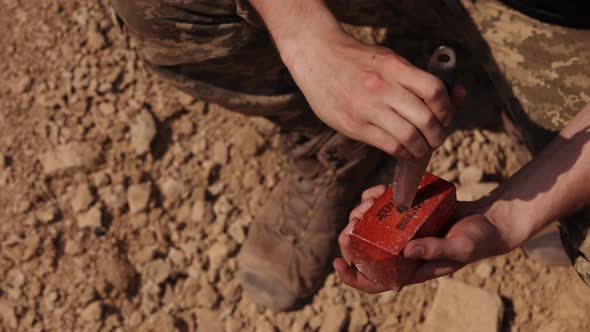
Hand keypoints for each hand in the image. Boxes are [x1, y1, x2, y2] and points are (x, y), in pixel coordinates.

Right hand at [282, 31, 464, 158]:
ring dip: (422, 147)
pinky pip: (389, 146)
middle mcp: (381, 88)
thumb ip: (418, 78)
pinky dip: (404, 152)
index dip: (448, 108)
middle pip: (425, 119)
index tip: (446, 116)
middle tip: (437, 137)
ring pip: (408, 137)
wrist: (317, 58)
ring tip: (422, 146)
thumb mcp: (389, 59)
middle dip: (438, 134)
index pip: (434, 91)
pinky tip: (404, 150)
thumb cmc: (357, 60)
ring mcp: (366, 108)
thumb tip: (457, 93)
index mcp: (394, 67)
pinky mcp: (353, 126)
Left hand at [335, 185, 517, 292]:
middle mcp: (401, 252)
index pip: (374, 282)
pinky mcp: (407, 213)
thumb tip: (406, 250)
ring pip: (369, 227)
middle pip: (364, 251)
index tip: (338, 263)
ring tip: (364, 204)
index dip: (352, 277)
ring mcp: (402, 232)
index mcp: (409, 269)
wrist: (489, 220)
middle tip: (350, 225)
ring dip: (360, 216)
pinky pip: (383, 207)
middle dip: (351, 239)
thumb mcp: (459, 248)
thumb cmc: (476, 240)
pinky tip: (376, 191)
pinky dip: (374, 198)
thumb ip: (435, 250)